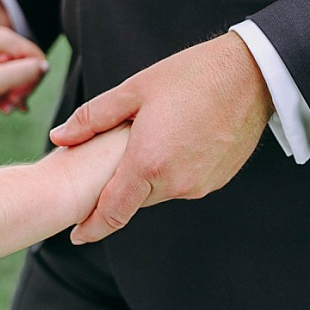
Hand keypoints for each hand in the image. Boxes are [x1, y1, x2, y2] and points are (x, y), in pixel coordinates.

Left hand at [49, 33, 273, 243]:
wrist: (250, 75)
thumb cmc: (190, 77)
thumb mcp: (132, 90)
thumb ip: (91, 119)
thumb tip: (58, 138)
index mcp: (148, 163)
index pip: (113, 212)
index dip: (92, 227)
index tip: (76, 235)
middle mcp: (176, 183)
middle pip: (133, 200)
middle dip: (117, 188)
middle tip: (108, 162)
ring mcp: (200, 184)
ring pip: (158, 192)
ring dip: (146, 177)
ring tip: (145, 142)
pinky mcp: (217, 180)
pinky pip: (182, 184)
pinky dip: (170, 171)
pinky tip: (171, 142)